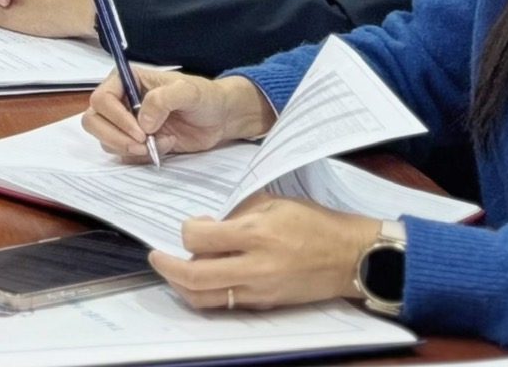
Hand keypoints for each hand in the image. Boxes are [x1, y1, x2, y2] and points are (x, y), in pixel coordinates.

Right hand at [83, 69, 273, 160]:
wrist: (221, 118)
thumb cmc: (204, 97)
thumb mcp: (187, 91)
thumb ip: (162, 100)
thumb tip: (141, 122)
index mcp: (125, 81)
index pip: (101, 99)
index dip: (115, 118)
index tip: (140, 132)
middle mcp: (120, 101)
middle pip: (94, 120)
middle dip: (115, 137)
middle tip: (142, 146)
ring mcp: (126, 123)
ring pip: (105, 139)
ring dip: (130, 148)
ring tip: (159, 144)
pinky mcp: (136, 142)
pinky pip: (124, 154)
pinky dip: (141, 156)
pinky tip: (164, 147)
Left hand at [148, 196, 379, 311]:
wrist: (351, 257)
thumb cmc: (313, 223)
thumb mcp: (271, 203)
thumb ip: (234, 214)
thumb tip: (205, 227)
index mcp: (255, 234)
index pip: (198, 239)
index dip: (186, 231)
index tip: (192, 225)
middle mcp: (254, 267)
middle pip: (194, 277)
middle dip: (166, 267)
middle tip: (156, 256)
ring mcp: (260, 291)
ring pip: (205, 299)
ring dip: (182, 285)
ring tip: (173, 270)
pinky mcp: (266, 304)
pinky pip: (226, 303)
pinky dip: (207, 292)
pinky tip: (204, 278)